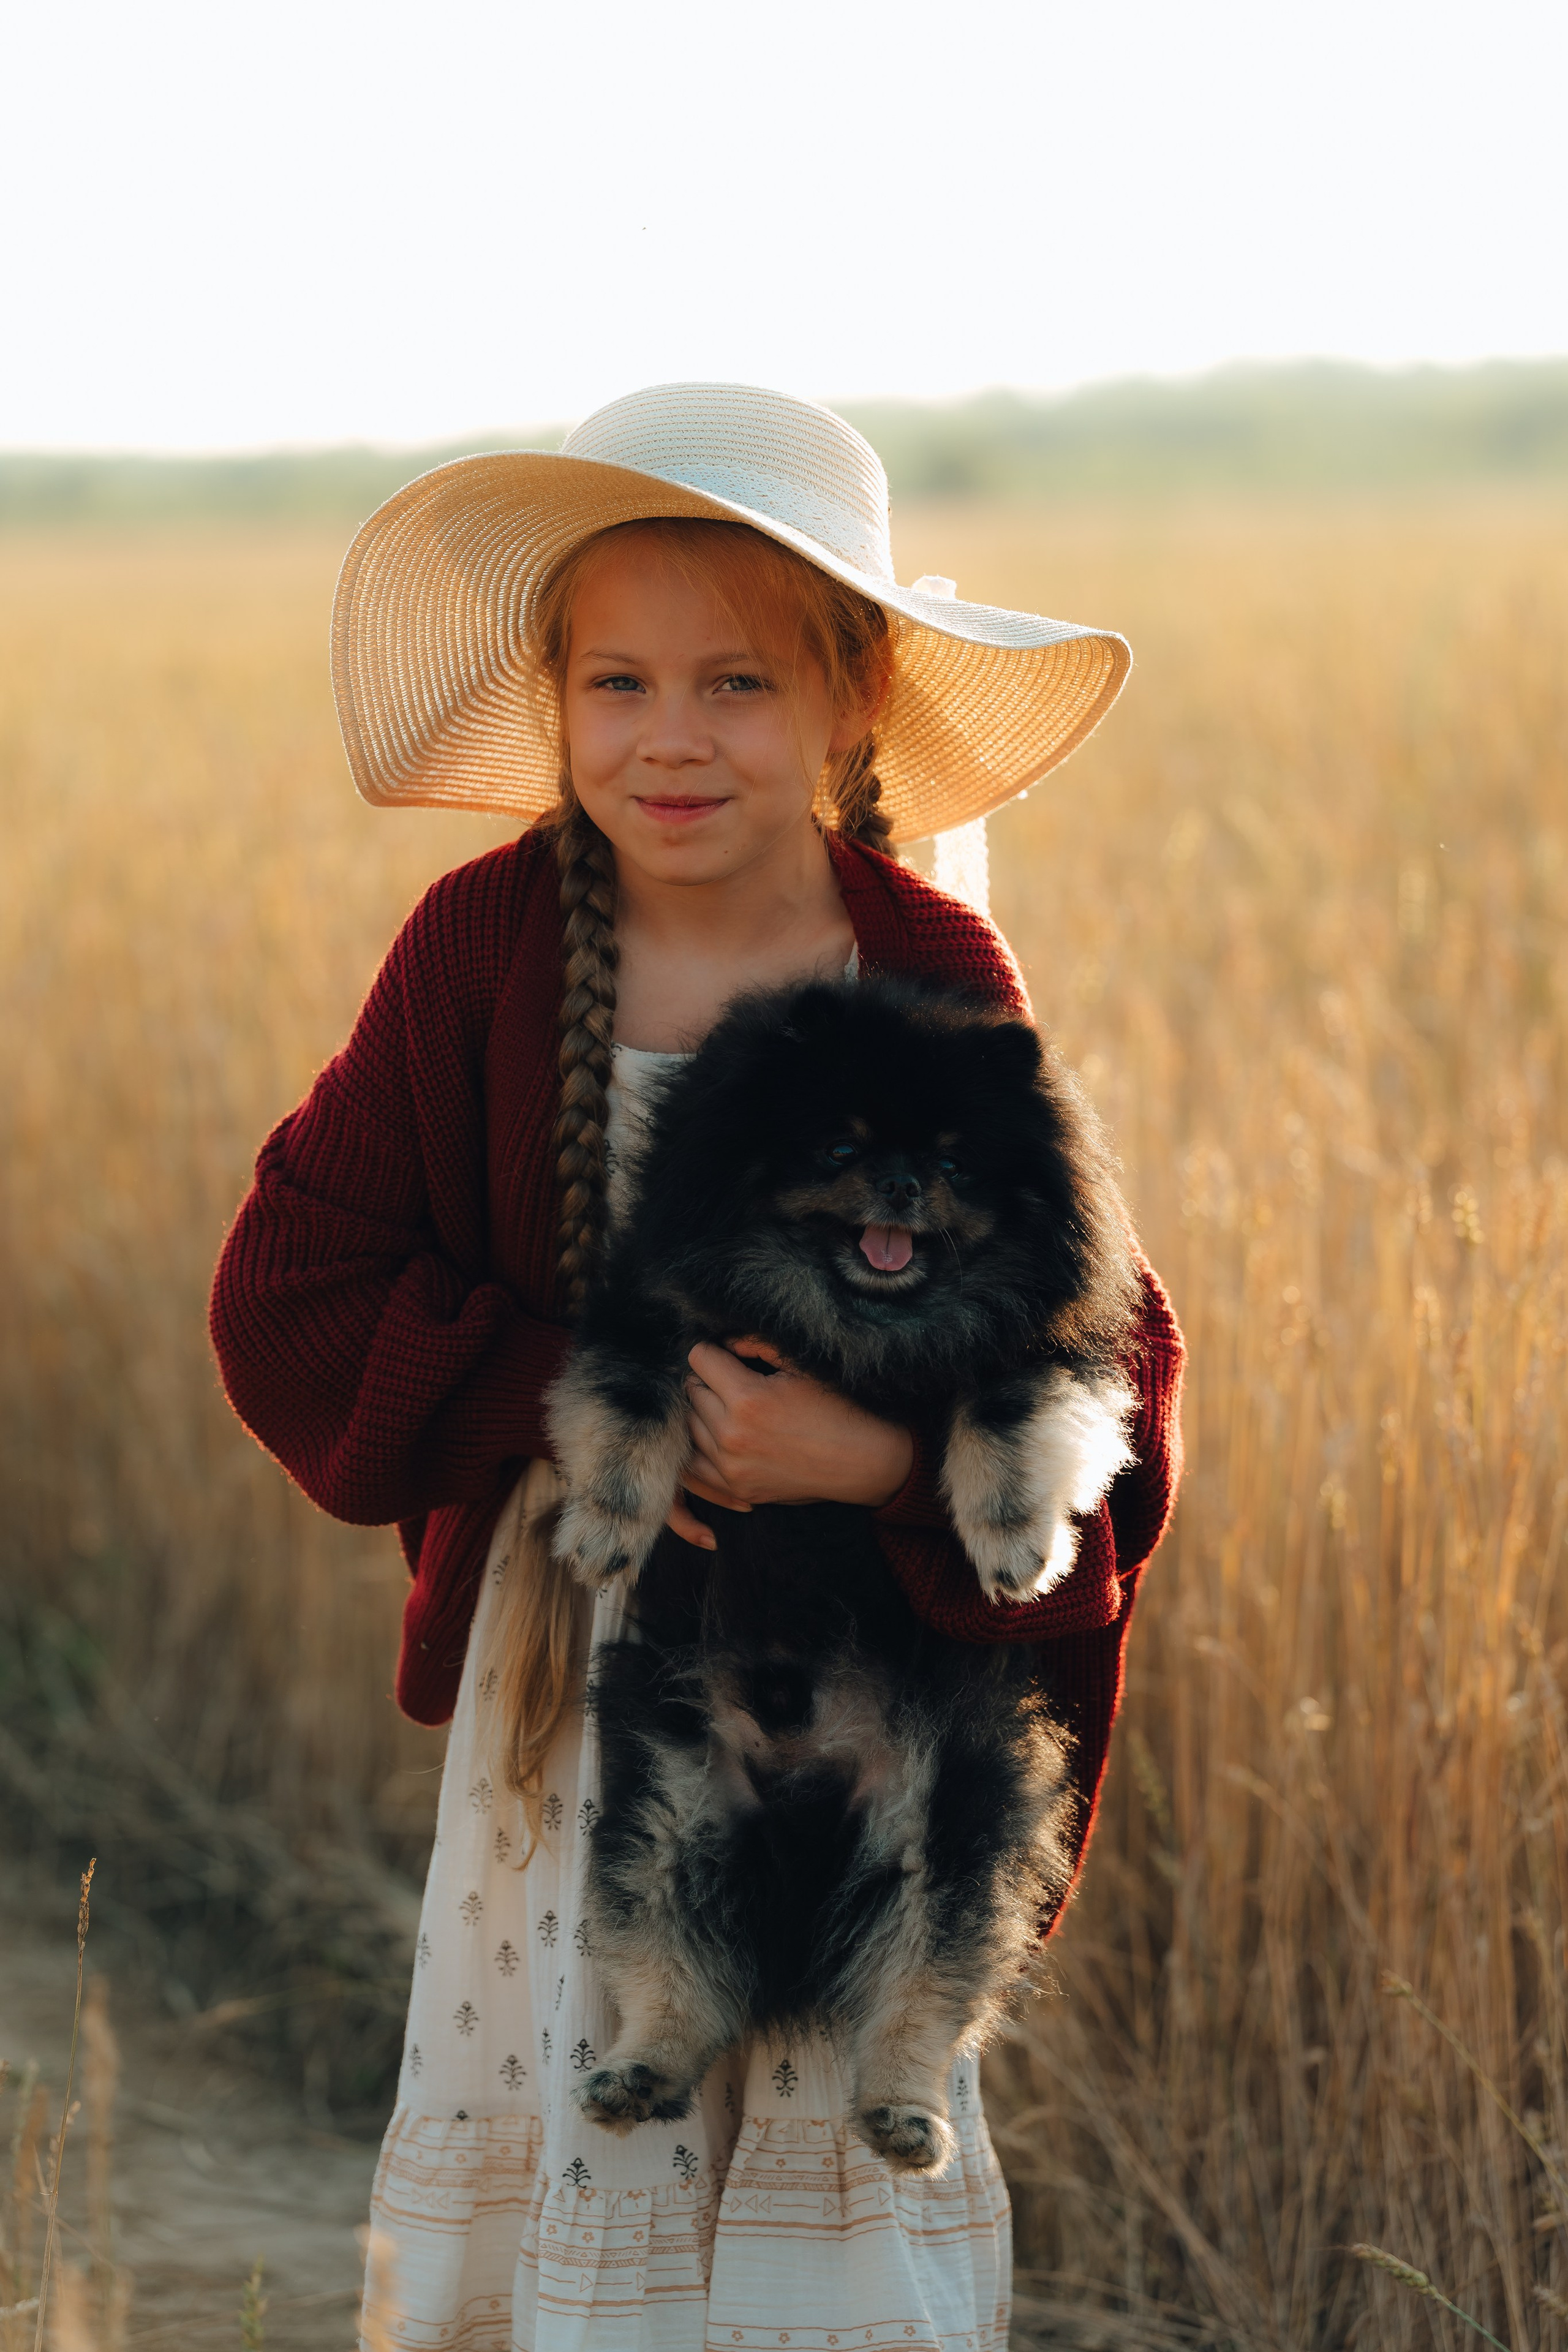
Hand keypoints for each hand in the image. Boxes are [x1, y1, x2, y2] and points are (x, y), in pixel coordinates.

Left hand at [664, 1338, 914, 1550]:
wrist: (866, 1461)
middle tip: (734, 1379)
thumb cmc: (839, 1406)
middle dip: (709, 1380)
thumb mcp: (802, 1365)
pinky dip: (702, 1447)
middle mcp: (731, 1436)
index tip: (729, 1354)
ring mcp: (731, 1468)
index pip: (699, 1358)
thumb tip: (724, 1341)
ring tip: (731, 1406)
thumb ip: (757, 1344)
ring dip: (704, 1413)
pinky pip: (695, 1466)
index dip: (714, 1350)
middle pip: (692, 1391)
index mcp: (747, 1399)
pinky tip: (722, 1436)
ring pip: (690, 1427)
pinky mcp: (737, 1488)